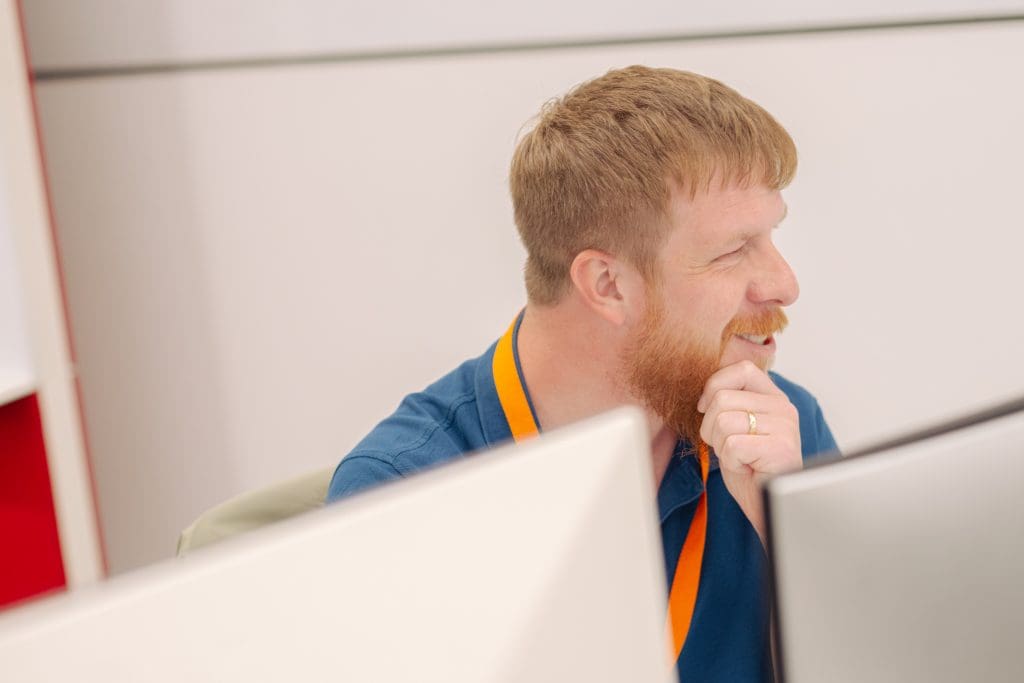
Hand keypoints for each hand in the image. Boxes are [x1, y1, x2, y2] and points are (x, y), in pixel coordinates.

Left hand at [697, 361, 801, 544]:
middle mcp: (783, 407)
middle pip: (722, 398)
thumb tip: (703, 396)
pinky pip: (732, 445)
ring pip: (723, 421)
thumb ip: (729, 403)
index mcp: (774, 397)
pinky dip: (731, 461)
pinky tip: (747, 468)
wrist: (768, 504)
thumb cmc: (750, 467)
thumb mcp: (737, 427)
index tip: (705, 408)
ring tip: (739, 458)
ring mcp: (784, 426)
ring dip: (720, 445)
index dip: (714, 386)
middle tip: (728, 446)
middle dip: (711, 426)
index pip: (741, 370)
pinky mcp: (780, 447)